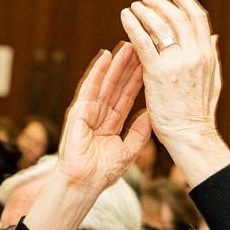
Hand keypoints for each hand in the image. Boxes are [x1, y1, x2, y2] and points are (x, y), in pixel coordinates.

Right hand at [54, 43, 150, 190]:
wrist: (84, 184)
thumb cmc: (102, 173)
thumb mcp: (128, 151)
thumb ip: (139, 133)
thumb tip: (151, 114)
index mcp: (111, 124)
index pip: (127, 97)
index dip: (138, 81)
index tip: (149, 64)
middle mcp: (100, 114)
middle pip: (117, 86)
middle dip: (129, 67)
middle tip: (141, 46)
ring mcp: (88, 111)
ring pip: (105, 83)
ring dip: (116, 64)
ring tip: (127, 45)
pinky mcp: (78, 111)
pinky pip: (89, 87)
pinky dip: (97, 71)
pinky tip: (106, 56)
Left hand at [121, 0, 221, 143]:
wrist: (190, 135)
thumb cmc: (198, 113)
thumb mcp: (213, 80)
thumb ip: (212, 56)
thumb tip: (214, 36)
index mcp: (207, 54)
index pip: (197, 17)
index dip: (184, 0)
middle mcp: (194, 55)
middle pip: (177, 16)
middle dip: (161, 3)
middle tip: (147, 0)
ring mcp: (176, 63)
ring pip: (159, 25)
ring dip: (145, 11)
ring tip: (134, 7)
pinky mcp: (157, 73)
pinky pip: (143, 42)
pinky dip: (133, 25)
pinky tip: (125, 17)